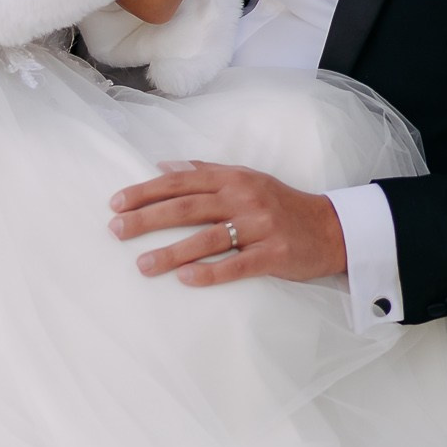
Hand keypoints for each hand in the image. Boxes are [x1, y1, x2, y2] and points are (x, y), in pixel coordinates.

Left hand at [107, 160, 346, 285]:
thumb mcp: (245, 178)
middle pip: (185, 208)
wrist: (331, 227)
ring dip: (171, 252)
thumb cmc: (280, 202)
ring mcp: (259, 226)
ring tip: (142, 265)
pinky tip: (186, 279)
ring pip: (206, 239)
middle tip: (116, 231)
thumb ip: (205, 170)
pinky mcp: (274, 254)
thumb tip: (163, 166)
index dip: (145, 192)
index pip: (179, 183)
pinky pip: (237, 264)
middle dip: (146, 219)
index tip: (116, 204)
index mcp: (231, 178)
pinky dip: (210, 272)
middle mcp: (242, 198)